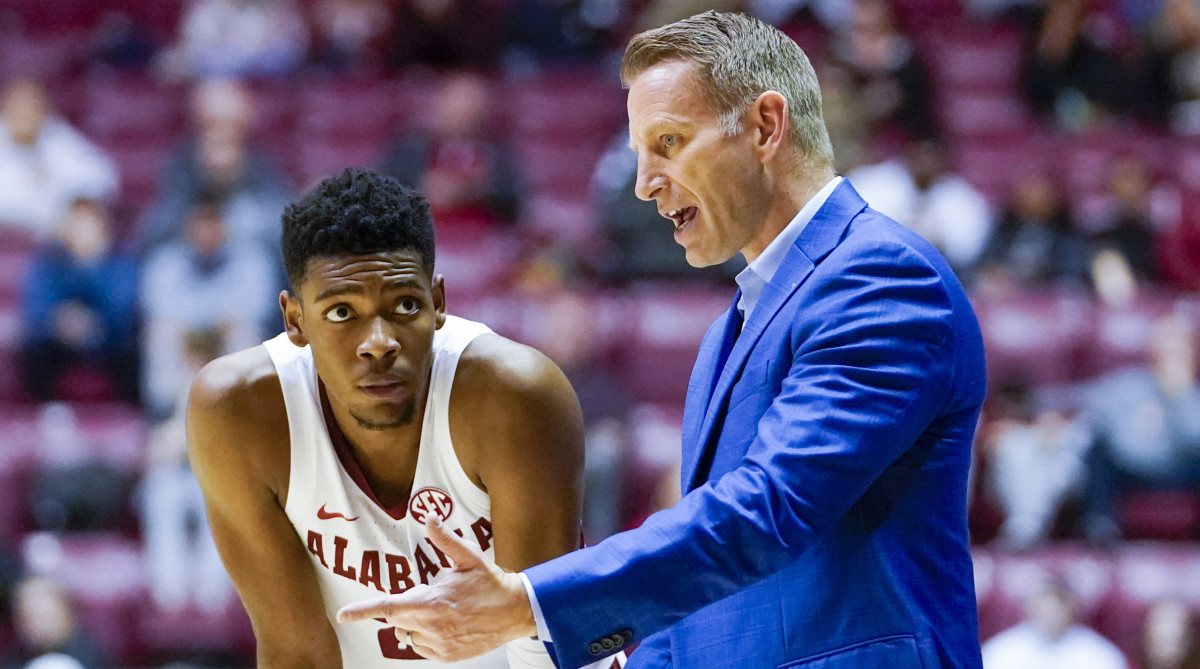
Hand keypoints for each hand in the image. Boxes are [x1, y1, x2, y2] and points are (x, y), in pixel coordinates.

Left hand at [336, 518, 536, 661]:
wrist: (516, 612)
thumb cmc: (492, 583)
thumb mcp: (468, 557)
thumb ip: (444, 539)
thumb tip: (429, 517)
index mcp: (431, 603)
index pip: (387, 607)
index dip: (362, 611)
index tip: (343, 615)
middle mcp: (431, 627)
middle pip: (397, 620)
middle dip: (406, 607)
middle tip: (431, 595)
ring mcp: (439, 644)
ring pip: (408, 636)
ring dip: (414, 624)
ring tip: (441, 611)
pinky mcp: (447, 656)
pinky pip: (422, 648)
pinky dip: (427, 637)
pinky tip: (447, 624)